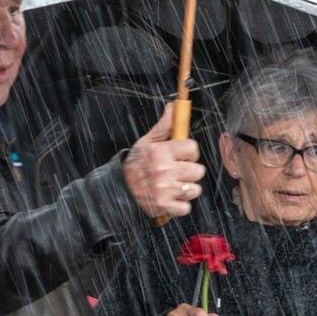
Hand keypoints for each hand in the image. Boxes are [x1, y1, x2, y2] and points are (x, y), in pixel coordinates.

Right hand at [122, 104, 205, 218]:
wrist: (118, 190)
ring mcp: (165, 189)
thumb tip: (173, 108)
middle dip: (189, 172)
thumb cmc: (135, 166)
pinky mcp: (165, 206)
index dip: (189, 153)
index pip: (192, 148)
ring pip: (195, 189)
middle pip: (198, 170)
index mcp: (160, 152)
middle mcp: (163, 170)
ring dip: (186, 190)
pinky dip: (180, 206)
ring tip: (172, 186)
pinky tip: (170, 199)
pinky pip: (186, 207)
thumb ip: (163, 127)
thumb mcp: (146, 143)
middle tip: (176, 173)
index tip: (182, 156)